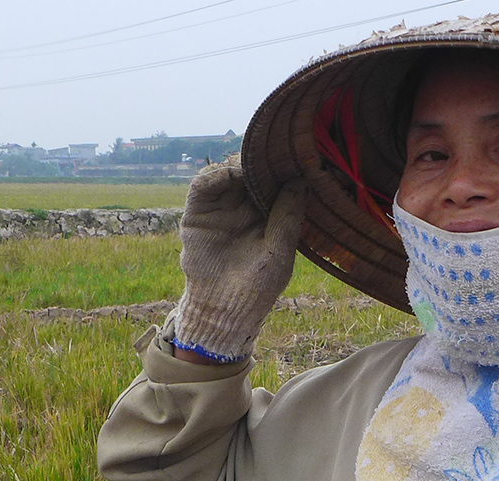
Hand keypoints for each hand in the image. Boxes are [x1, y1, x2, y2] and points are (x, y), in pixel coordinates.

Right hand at [171, 159, 305, 362]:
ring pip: (228, 173)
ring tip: (253, 161)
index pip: (275, 183)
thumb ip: (288, 216)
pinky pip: (203, 186)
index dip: (283, 170)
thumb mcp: (280, 251)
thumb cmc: (257, 287)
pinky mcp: (197, 213)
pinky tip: (231, 172)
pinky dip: (216, 174)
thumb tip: (301, 180)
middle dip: (261, 161)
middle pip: (251, 173)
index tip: (296, 157)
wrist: (224, 311)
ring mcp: (220, 209)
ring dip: (239, 163)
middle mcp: (244, 208)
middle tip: (274, 151)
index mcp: (268, 216)